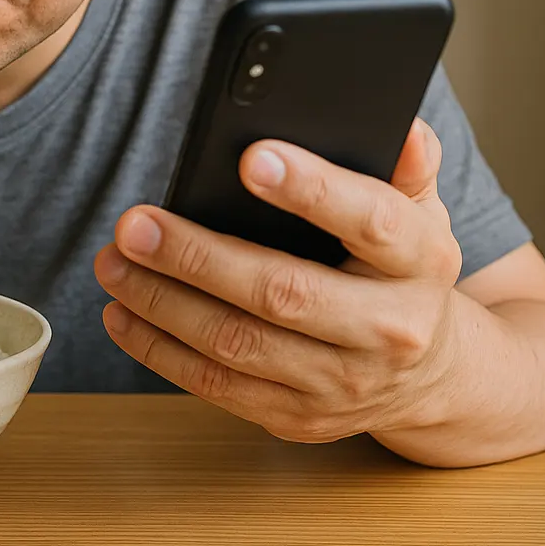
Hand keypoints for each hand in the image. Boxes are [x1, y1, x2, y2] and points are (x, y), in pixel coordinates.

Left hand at [95, 119, 463, 443]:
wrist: (430, 375)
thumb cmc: (401, 273)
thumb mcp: (420, 214)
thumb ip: (405, 168)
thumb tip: (402, 128)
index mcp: (420, 263)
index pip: (370, 221)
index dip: (312, 190)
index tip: (251, 160)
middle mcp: (388, 330)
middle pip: (283, 292)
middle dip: (197, 256)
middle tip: (135, 224)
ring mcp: (342, 382)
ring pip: (237, 343)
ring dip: (162, 303)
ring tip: (114, 263)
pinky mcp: (299, 417)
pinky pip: (217, 387)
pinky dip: (160, 350)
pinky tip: (123, 313)